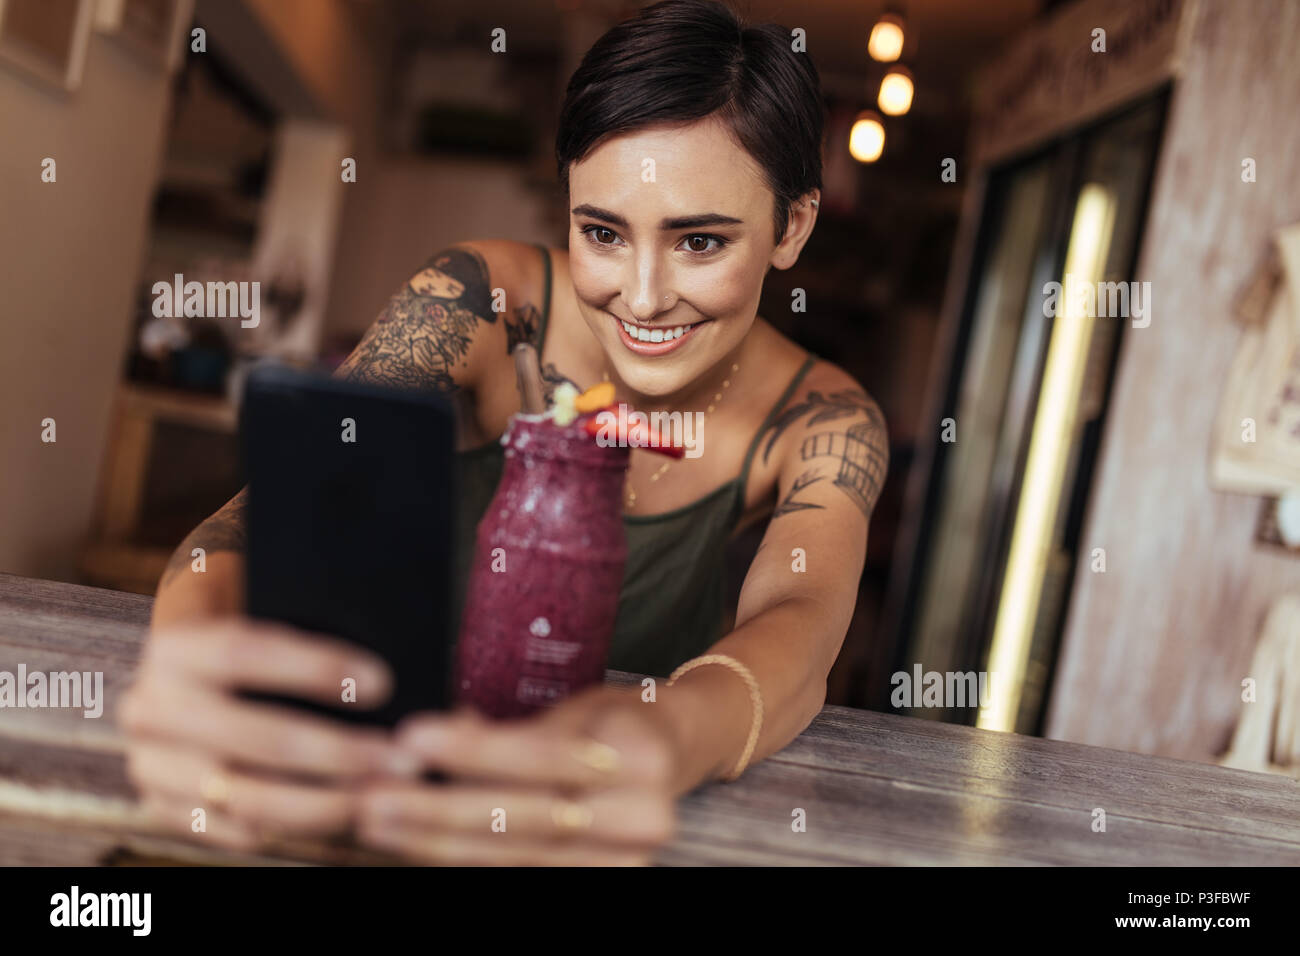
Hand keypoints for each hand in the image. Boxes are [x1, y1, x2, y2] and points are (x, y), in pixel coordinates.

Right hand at [120, 616, 417, 851]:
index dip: (314, 667)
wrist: (184, 678)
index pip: (245, 652)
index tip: (382, 683)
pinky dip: (299, 827)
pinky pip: (239, 830)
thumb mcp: (262, 613)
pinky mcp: (165, 808)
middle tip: (401, 758)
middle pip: (255, 736)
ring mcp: (154, 765)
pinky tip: (349, 814)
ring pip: (247, 795)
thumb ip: (305, 625)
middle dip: (337, 752)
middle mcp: (152, 707)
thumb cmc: (251, 640)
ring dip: (327, 802)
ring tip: (386, 794)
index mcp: (175, 647)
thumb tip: (382, 662)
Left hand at [355, 685, 681, 864]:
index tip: (409, 737)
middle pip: (526, 820)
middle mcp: (643, 819)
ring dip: (436, 845)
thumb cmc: (611, 727)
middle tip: (371, 796)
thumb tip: (423, 743)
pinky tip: (414, 849)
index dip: (474, 751)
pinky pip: (520, 878)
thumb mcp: (568, 712)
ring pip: (516, 860)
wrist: (675, 758)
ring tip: (377, 823)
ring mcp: (627, 864)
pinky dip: (461, 864)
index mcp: (639, 760)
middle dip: (440, 810)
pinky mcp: (605, 886)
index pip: (543, 757)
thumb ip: (504, 734)